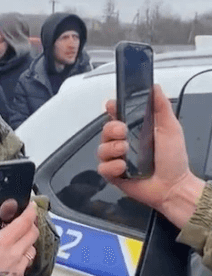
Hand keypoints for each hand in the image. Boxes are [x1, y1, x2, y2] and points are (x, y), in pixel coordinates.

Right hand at [0, 191, 38, 275]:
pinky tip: (10, 261)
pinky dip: (21, 260)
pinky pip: (25, 267)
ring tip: (17, 241)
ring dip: (27, 243)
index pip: (25, 222)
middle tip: (24, 222)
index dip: (30, 212)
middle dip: (31, 225)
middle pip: (33, 235)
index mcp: (3, 242)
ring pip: (31, 250)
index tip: (31, 206)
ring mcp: (18, 269)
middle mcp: (15, 254)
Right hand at [97, 84, 203, 227]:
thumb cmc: (174, 161)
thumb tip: (154, 87)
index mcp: (135, 130)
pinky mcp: (114, 174)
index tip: (113, 106)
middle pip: (105, 130)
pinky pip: (102, 167)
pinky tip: (124, 167)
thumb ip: (161, 106)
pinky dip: (112, 166)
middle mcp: (124, 143)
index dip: (112, 109)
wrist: (173, 187)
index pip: (116, 114)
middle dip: (111, 129)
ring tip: (125, 152)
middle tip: (123, 132)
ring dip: (112, 148)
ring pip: (101, 149)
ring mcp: (117, 159)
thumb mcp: (171, 128)